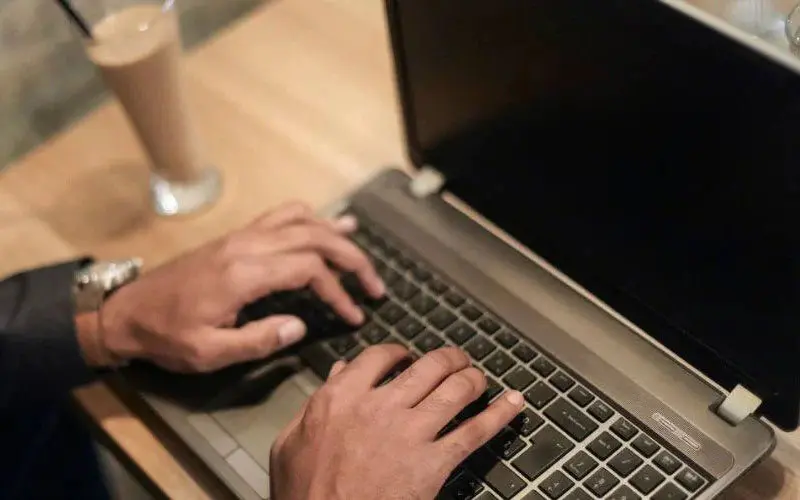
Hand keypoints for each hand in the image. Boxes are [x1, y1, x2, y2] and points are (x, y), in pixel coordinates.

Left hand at [82, 202, 384, 370]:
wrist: (128, 311)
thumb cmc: (168, 335)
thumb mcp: (209, 352)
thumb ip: (257, 340)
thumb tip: (300, 327)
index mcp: (244, 274)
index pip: (309, 270)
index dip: (339, 291)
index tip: (354, 316)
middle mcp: (248, 246)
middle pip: (314, 237)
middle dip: (351, 258)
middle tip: (375, 284)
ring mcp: (242, 236)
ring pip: (300, 219)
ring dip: (334, 231)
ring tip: (359, 246)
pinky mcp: (236, 236)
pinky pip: (280, 215)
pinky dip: (308, 217)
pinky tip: (324, 225)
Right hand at [270, 345, 524, 499]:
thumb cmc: (304, 495)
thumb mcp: (291, 443)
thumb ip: (315, 403)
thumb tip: (338, 372)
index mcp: (341, 397)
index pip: (380, 356)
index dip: (400, 353)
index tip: (407, 357)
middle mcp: (380, 406)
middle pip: (427, 366)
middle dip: (448, 359)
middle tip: (456, 361)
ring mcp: (410, 433)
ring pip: (455, 390)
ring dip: (473, 378)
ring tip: (480, 378)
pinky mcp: (433, 463)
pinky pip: (475, 430)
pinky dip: (500, 414)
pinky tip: (514, 403)